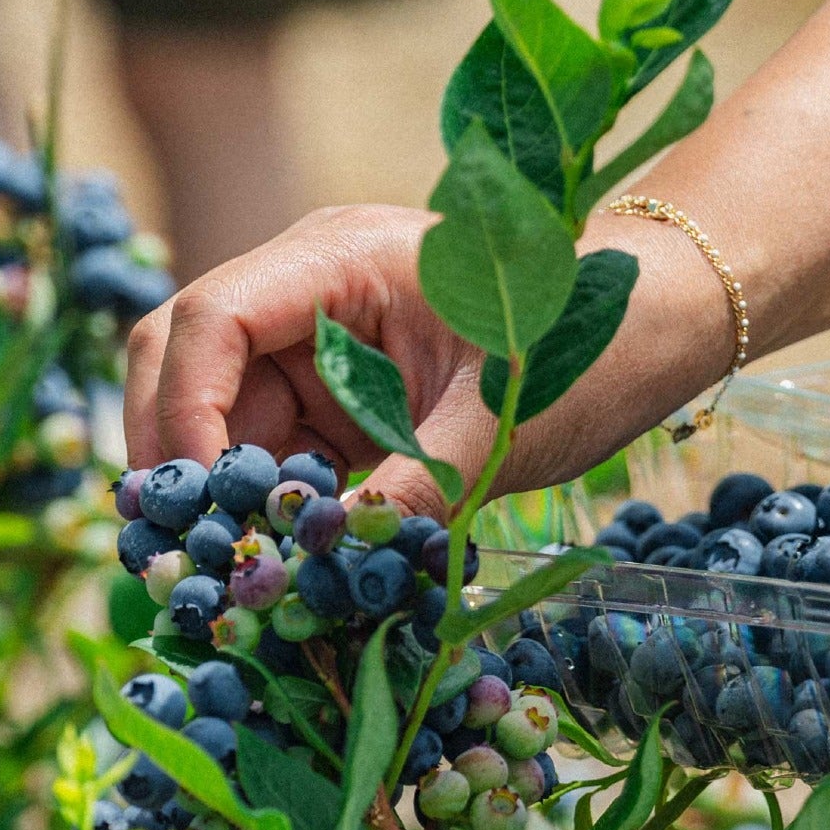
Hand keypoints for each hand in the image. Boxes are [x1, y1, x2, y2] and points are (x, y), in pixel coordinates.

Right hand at [123, 202, 729, 517]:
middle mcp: (310, 292)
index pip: (212, 317)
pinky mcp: (339, 398)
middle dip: (176, 455)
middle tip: (192, 549)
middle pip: (185, 359)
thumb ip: (414, 486)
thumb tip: (329, 560)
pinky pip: (274, 449)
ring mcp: (319, 345)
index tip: (209, 503)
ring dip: (221, 490)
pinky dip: (270, 505)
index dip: (186, 410)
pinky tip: (282, 560)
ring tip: (234, 569)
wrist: (653, 328)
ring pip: (220, 414)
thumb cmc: (589, 346)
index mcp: (341, 259)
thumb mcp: (500, 423)